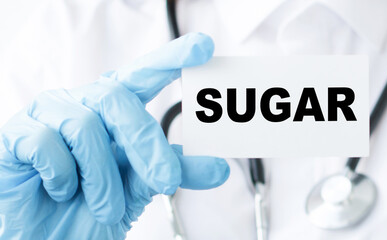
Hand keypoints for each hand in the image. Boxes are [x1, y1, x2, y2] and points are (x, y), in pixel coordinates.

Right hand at [0, 32, 229, 238]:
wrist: (49, 237)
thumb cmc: (92, 206)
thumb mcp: (140, 187)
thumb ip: (175, 170)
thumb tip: (220, 167)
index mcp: (114, 109)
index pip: (144, 75)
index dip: (171, 59)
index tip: (203, 47)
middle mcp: (83, 103)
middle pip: (119, 100)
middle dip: (147, 145)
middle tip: (166, 182)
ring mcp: (48, 115)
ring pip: (85, 127)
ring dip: (102, 178)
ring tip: (103, 205)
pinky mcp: (17, 134)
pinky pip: (45, 144)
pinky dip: (61, 176)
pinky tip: (61, 189)